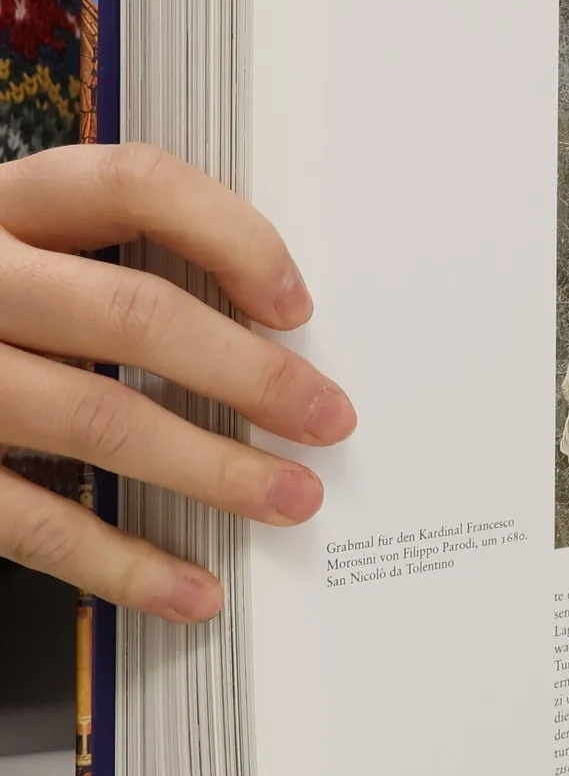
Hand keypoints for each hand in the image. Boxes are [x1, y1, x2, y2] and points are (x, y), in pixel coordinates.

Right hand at [0, 145, 354, 620]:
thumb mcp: (17, 250)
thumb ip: (103, 261)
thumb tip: (266, 322)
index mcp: (2, 206)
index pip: (133, 185)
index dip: (231, 237)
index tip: (296, 303)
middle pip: (132, 313)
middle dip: (250, 374)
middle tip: (328, 418)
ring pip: (98, 418)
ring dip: (214, 470)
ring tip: (291, 498)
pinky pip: (34, 520)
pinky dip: (123, 564)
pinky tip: (190, 589)